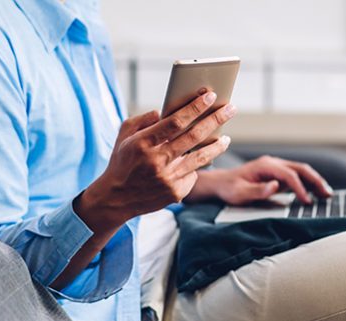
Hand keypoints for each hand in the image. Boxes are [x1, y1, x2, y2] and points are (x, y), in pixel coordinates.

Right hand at [77, 91, 235, 230]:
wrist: (115, 199)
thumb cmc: (122, 161)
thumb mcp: (123, 136)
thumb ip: (142, 120)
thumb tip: (164, 111)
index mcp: (143, 143)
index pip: (175, 121)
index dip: (195, 108)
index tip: (210, 96)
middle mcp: (157, 161)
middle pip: (194, 136)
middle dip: (215, 120)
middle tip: (230, 109)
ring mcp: (168, 179)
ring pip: (201, 158)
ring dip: (217, 146)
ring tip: (226, 137)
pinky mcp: (176, 193)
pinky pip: (193, 174)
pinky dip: (197, 165)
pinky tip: (201, 160)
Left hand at [189, 155, 333, 204]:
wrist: (221, 183)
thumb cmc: (229, 189)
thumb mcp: (239, 193)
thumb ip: (258, 190)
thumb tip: (276, 186)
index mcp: (265, 165)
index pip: (289, 175)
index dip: (300, 188)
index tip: (307, 202)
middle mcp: (273, 163)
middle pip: (301, 169)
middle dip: (316, 181)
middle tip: (328, 194)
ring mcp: (276, 168)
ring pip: (301, 172)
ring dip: (315, 182)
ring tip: (327, 194)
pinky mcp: (277, 175)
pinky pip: (296, 177)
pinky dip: (308, 184)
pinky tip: (315, 193)